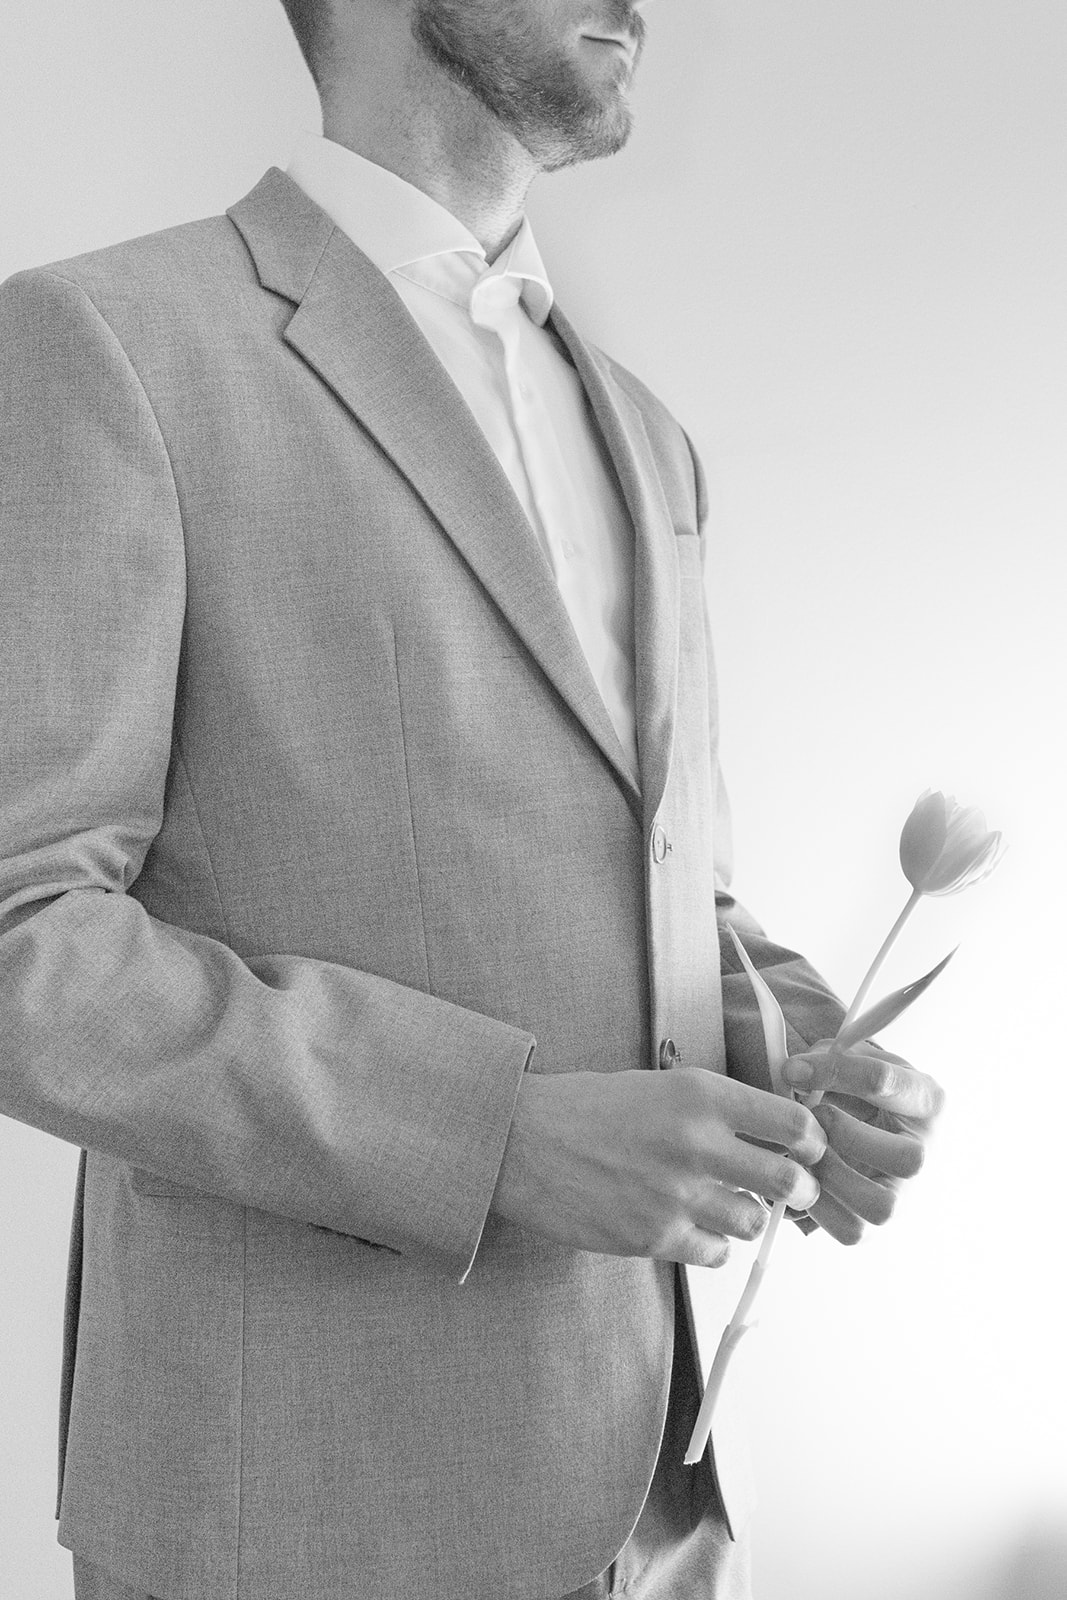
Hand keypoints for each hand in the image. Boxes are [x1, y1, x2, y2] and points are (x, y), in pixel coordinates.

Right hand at [491, 1067, 825, 1268]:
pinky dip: (711, 1245)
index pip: (792, 1122)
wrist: (519, 1141)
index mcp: (700, 1093)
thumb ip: (713, 1107)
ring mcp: (676, 1194)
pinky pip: (714, 1253)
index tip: (808, 1149)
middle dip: (800, 1190)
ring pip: (754, 1222)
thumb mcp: (658, 1083)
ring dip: (747, 1217)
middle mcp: (696, 1142)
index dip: (812, 1141)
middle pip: (789, 1180)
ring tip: (726, 1206)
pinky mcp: (653, 1237)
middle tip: (792, 1191)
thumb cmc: (586, 1107)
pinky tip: (690, 1227)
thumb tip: (769, 1132)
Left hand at [782, 1041, 944, 1244]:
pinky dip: (818, 1207)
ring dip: (832, 1176)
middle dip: (847, 1136)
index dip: (831, 1073)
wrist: (871, 1125)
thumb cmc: (860, 1090)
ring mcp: (906, 1193)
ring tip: (806, 1152)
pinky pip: (852, 1231)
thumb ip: (827, 1058)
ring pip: (883, 1207)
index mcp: (926, 1101)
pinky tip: (804, 1177)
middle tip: (814, 1119)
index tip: (792, 1071)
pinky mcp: (877, 1221)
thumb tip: (794, 1075)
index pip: (884, 1081)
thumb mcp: (854, 1058)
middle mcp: (925, 1151)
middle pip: (909, 1159)